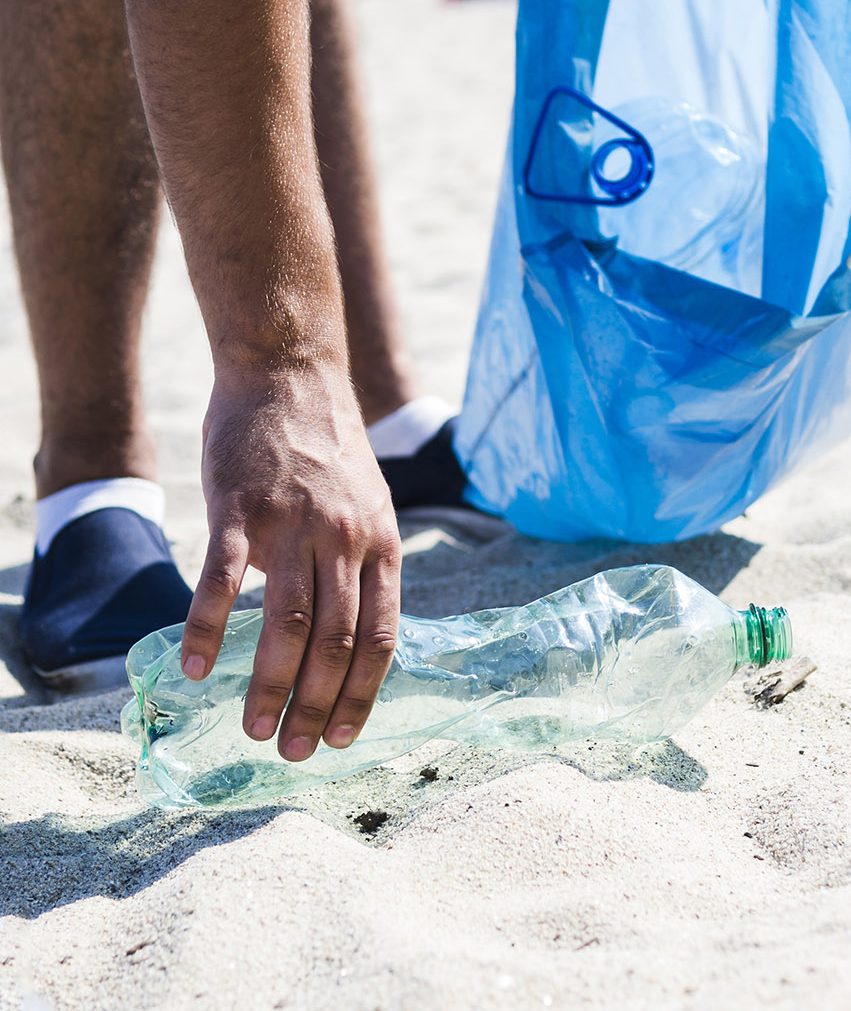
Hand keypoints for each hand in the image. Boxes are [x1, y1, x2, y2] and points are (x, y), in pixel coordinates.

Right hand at [180, 360, 400, 761]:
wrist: (289, 372)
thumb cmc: (325, 445)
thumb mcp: (367, 502)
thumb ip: (359, 561)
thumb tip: (346, 631)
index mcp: (379, 543)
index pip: (381, 637)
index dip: (361, 695)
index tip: (341, 738)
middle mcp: (343, 539)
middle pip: (337, 642)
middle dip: (316, 707)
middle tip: (293, 751)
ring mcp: (292, 523)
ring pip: (288, 623)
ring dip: (270, 685)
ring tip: (255, 728)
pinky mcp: (240, 508)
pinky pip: (223, 581)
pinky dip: (207, 629)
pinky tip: (195, 668)